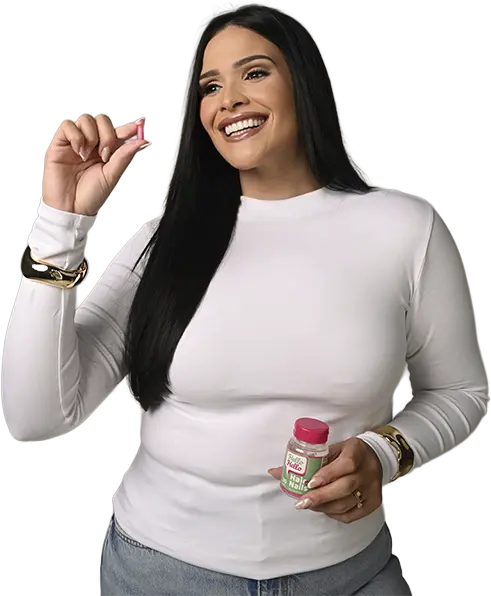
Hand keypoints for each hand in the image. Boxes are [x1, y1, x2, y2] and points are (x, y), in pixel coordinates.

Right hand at [42, 113, 150, 215]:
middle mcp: (92, 145)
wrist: (71, 208)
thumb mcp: (112, 176)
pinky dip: (76, 136)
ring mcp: (76, 142)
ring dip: (91, 136)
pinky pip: (68, 125)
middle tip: (105, 154)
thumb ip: (125, 156)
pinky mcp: (60, 143)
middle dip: (107, 135)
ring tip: (87, 156)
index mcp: (106, 152)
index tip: (139, 125)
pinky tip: (78, 151)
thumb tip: (141, 142)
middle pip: (102, 121)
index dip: (128, 127)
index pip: (117, 133)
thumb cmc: (90, 196)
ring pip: (86, 119)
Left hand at [268, 438, 382, 522]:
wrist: (377, 457)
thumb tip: (274, 472)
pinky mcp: (375, 502)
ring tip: (309, 505)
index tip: (310, 482)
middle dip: (320, 497)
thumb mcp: (332, 448)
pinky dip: (335, 514)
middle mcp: (367, 471)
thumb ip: (308, 459)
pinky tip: (324, 509)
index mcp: (357, 451)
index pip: (345, 464)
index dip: (327, 475)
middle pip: (344, 487)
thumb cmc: (348, 452)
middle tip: (302, 502)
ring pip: (347, 503)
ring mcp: (372, 488)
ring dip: (324, 507)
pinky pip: (353, 514)